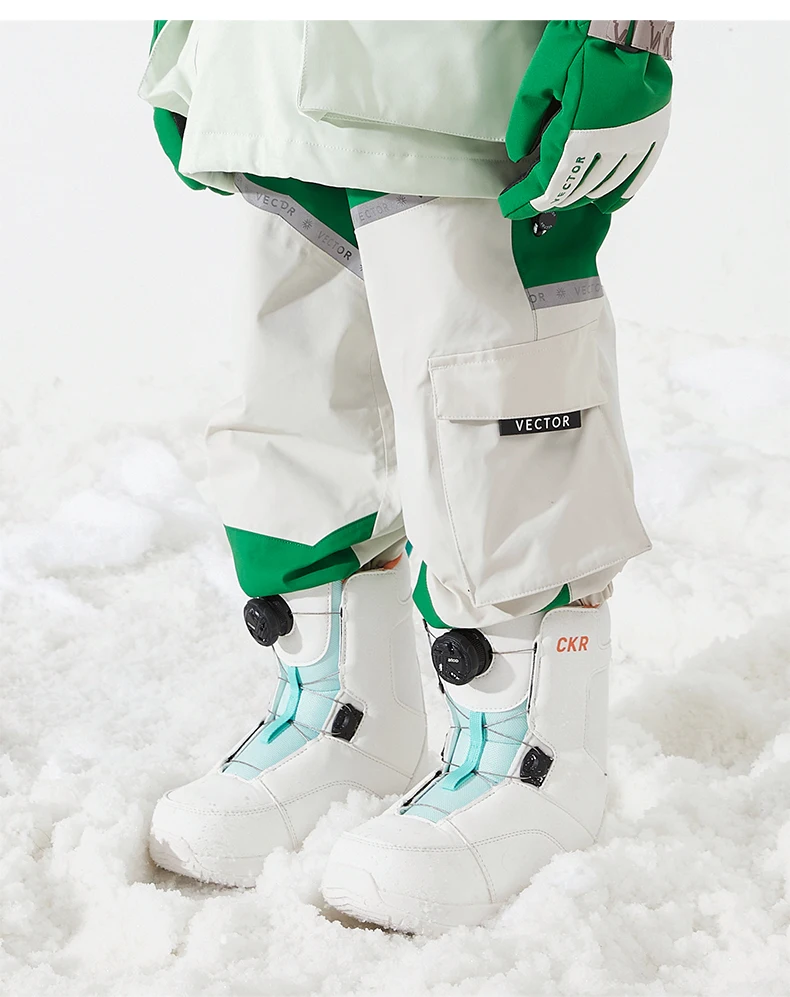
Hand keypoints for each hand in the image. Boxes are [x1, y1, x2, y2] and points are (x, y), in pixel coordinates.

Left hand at [499, 21, 672, 219]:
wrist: (627, 19)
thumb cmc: (583, 40)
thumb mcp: (540, 79)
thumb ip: (525, 122)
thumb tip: (519, 155)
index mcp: (578, 134)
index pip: (547, 183)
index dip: (525, 200)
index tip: (510, 206)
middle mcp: (609, 144)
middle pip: (574, 189)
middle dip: (549, 199)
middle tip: (532, 200)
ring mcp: (634, 140)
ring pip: (602, 187)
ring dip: (579, 196)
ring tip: (563, 196)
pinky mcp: (652, 131)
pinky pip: (637, 174)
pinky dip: (619, 193)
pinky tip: (604, 201)